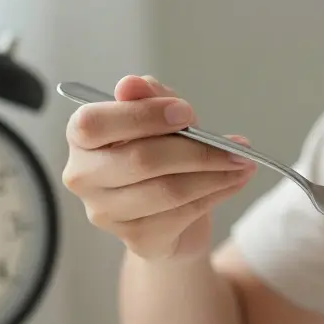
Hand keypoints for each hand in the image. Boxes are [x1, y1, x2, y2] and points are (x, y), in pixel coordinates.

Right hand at [61, 74, 255, 259]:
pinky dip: (215, 195)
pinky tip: (233, 182)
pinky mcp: (135, 239)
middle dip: (196, 150)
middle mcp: (84, 177)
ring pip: (167, 190)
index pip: (95, 124)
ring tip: (242, 163)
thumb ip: (150, 97)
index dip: (143, 116)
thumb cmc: (161, 155)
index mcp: (82, 137)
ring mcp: (105, 213)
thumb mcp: (161, 117)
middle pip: (141, 160)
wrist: (170, 216)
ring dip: (215, 175)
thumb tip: (131, 84)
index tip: (186, 113)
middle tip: (236, 146)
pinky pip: (181, 214)